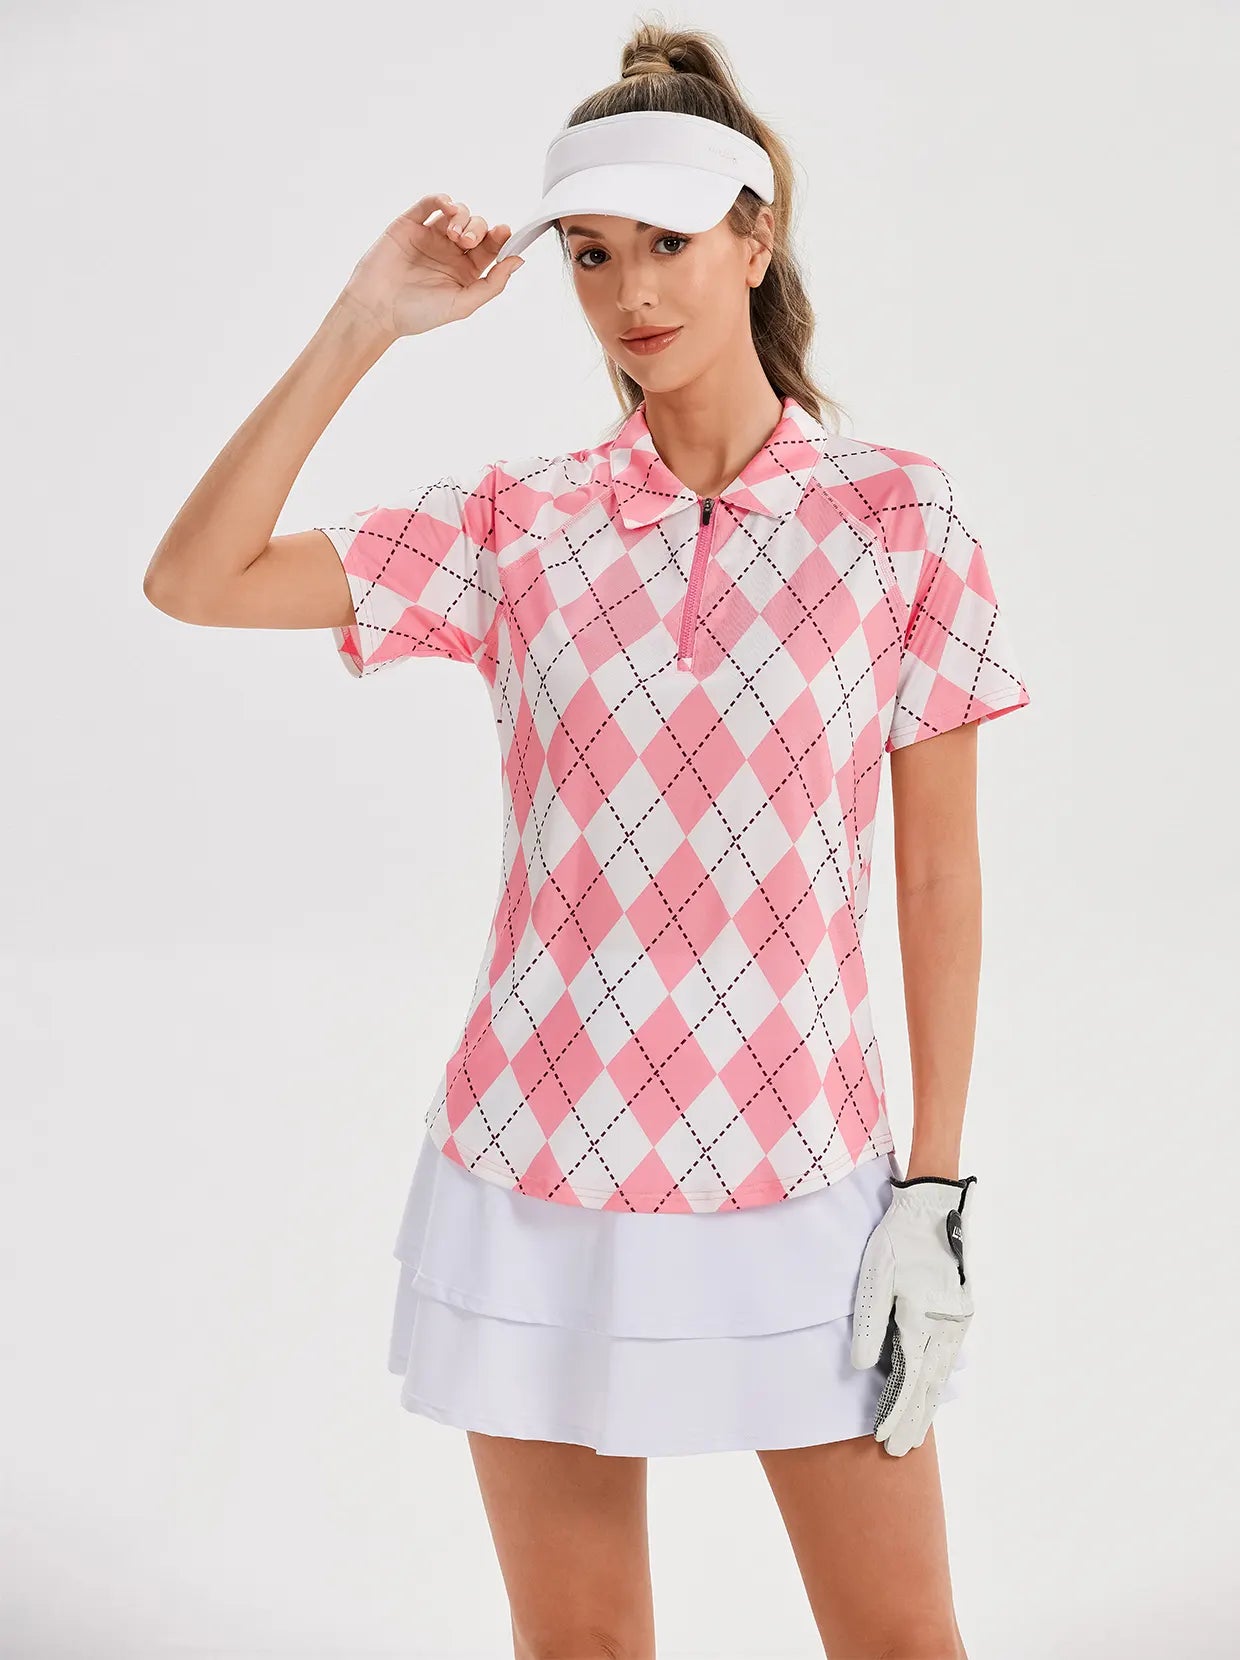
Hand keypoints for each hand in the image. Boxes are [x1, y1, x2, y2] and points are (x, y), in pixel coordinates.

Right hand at [336, 192, 523, 342]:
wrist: (377, 310)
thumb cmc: (418, 314)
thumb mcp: (463, 304)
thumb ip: (493, 284)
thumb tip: (518, 261)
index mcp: (466, 271)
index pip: (491, 247)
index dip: (500, 237)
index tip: (504, 233)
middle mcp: (450, 252)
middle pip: (477, 227)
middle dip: (478, 229)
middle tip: (466, 242)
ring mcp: (430, 236)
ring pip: (456, 213)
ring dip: (461, 217)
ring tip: (454, 235)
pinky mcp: (409, 225)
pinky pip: (429, 204)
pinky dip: (441, 199)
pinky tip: (447, 205)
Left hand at [850, 1173, 975, 1456]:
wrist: (936, 1209)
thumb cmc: (900, 1239)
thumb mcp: (876, 1275)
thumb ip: (869, 1323)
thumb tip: (861, 1368)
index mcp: (920, 1320)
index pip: (906, 1380)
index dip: (893, 1411)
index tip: (882, 1438)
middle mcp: (944, 1328)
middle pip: (927, 1387)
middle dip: (911, 1421)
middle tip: (898, 1451)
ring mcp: (957, 1323)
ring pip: (941, 1376)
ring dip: (927, 1407)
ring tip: (915, 1435)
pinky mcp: (961, 1314)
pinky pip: (948, 1359)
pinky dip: (939, 1382)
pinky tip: (933, 1395)